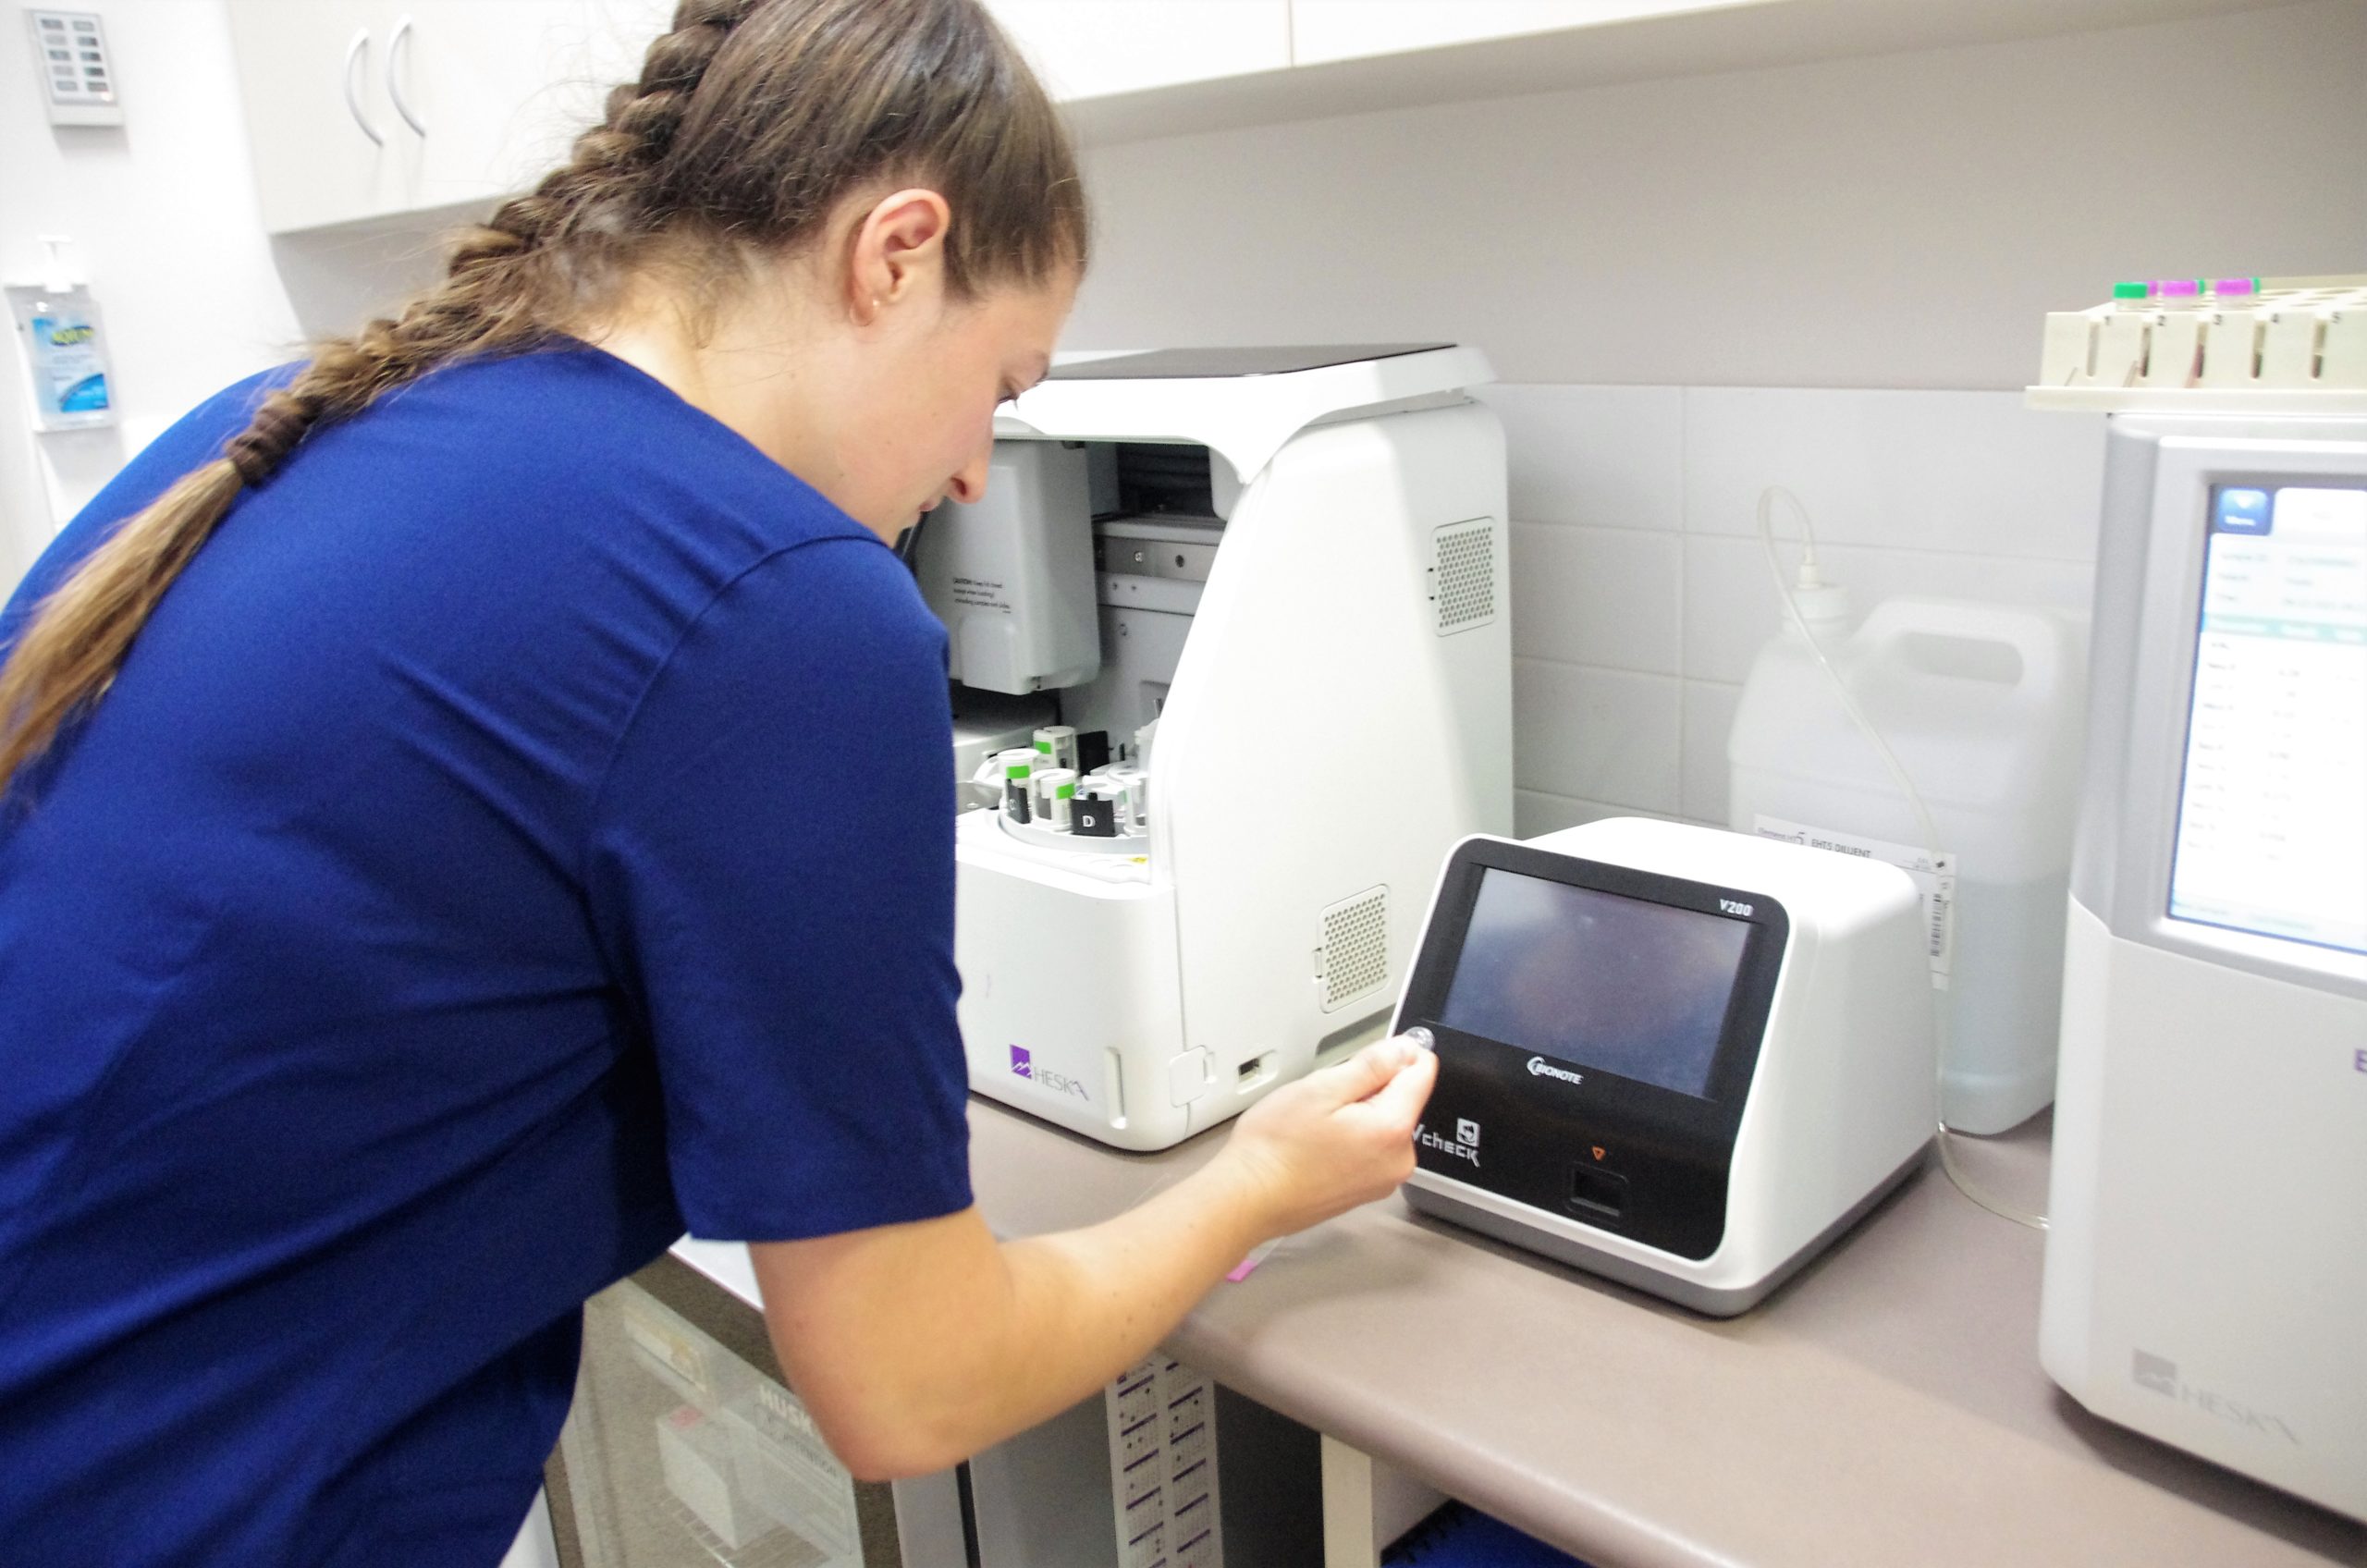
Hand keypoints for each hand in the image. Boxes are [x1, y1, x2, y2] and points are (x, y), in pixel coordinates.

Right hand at [1215, 1037, 1438, 1242]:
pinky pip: (1372, 1147)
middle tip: (1327, 1099)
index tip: (1367, 1058)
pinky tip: (1320, 1143)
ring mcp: (1384, 1179)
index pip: (1422, 1072)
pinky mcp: (1368, 1189)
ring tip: (1319, 1125)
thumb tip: (1405, 1050)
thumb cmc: (1276, 1148)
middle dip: (1371, 1088)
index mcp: (1392, 1130)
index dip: (1397, 1054)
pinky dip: (1352, 1137)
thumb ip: (1371, 1065)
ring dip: (1359, 1114)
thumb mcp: (1321, 1088)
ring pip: (1385, 1123)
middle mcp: (1398, 1160)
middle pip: (1404, 1099)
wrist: (1249, 1197)